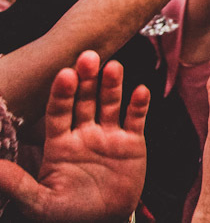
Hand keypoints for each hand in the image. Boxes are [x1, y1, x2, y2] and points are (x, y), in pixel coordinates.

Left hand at [0, 51, 148, 221]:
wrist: (103, 222)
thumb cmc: (67, 215)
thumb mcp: (40, 203)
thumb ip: (18, 183)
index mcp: (59, 143)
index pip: (58, 112)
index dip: (61, 93)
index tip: (64, 74)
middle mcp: (83, 133)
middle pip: (84, 100)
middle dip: (86, 79)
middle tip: (88, 56)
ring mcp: (108, 135)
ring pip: (110, 103)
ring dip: (112, 85)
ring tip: (113, 66)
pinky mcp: (132, 142)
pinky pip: (135, 119)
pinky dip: (138, 104)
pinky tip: (140, 90)